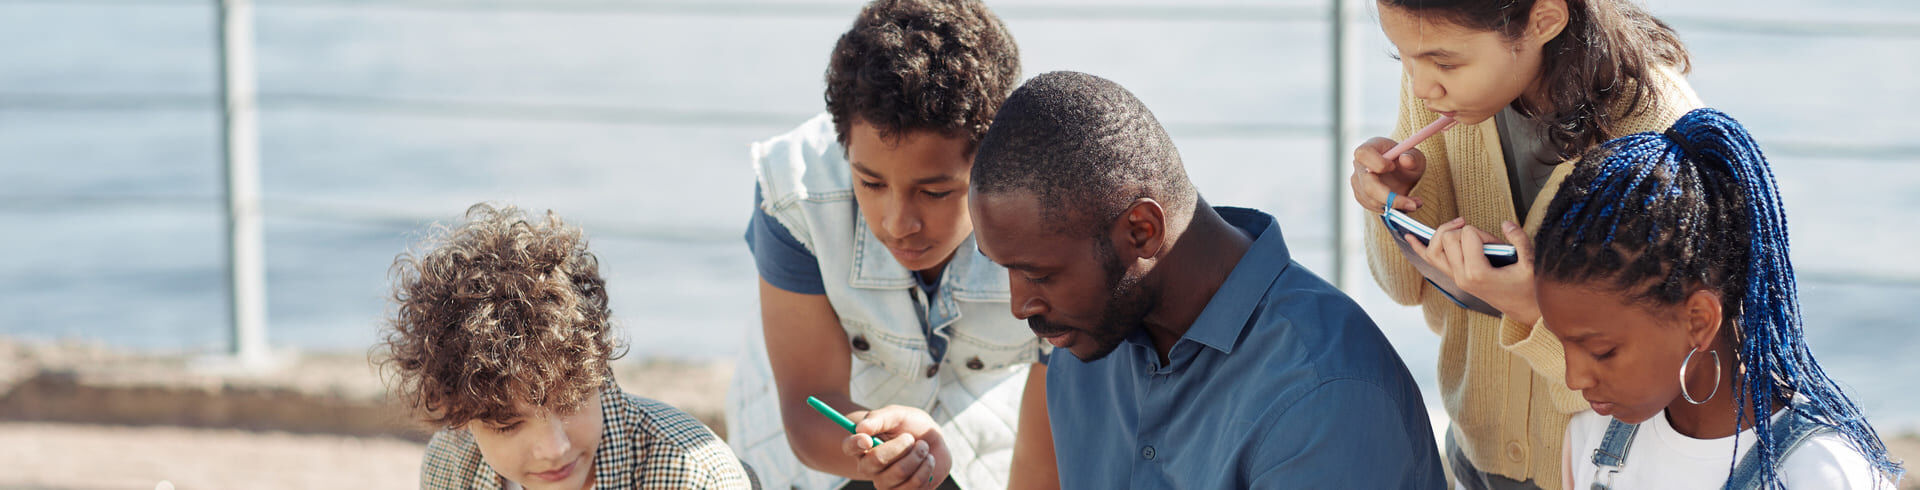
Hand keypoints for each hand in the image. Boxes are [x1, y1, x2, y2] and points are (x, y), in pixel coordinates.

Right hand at [841, 405, 950, 489]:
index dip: (856, 444)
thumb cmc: (910, 426)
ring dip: (918, 456)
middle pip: (876, 461)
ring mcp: (884, 484)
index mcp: (862, 445)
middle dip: (901, 446)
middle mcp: (869, 467)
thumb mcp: (896, 415)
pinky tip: (927, 462)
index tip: (867, 439)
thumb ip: (878, 419)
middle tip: (911, 438)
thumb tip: (860, 428)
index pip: (849, 447)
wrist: (933, 441)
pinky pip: (915, 486)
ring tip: (923, 448)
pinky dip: (927, 468)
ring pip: (900, 473)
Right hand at [1350, 136, 1427, 212]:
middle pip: (1368, 185)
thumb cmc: (1406, 161)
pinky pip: (1374, 206)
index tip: (1393, 167)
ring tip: (1415, 203)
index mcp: (1369, 148)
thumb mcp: (1415, 157)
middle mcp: (1359, 165)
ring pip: (1372, 200)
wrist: (1402, 173)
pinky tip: (1404, 204)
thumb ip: (1413, 157)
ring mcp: (1358, 182)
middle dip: (1391, 198)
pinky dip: (1391, 209)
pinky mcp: (1361, 196)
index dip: (1378, 163)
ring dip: (1395, 205)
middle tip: (1412, 204)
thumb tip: (1405, 159)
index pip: (1364, 154)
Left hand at [1406, 219, 1541, 324]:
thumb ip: (1519, 240)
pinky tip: (1409, 236)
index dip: (1484, 233)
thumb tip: (1506, 223)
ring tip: (1459, 226)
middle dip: (1466, 231)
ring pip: (1434, 248)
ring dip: (1444, 233)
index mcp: (1477, 273)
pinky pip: (1430, 260)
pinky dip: (1419, 247)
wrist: (1523, 308)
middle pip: (1447, 238)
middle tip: (1484, 239)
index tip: (1498, 244)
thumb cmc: (1528, 286)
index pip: (1468, 235)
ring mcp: (1455, 278)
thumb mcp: (1530, 262)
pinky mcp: (1454, 277)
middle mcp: (1461, 277)